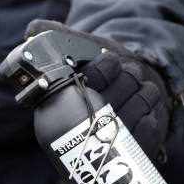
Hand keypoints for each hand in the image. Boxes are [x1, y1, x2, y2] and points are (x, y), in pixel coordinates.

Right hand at [25, 20, 171, 156]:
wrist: (137, 94)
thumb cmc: (109, 73)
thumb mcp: (86, 53)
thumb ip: (61, 40)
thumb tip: (34, 31)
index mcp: (63, 106)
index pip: (81, 88)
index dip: (102, 72)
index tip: (112, 60)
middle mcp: (82, 129)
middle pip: (108, 103)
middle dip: (127, 80)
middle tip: (132, 71)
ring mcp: (107, 145)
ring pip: (129, 116)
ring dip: (143, 95)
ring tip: (144, 86)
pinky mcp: (131, 153)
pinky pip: (144, 136)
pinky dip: (150, 119)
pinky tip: (150, 111)